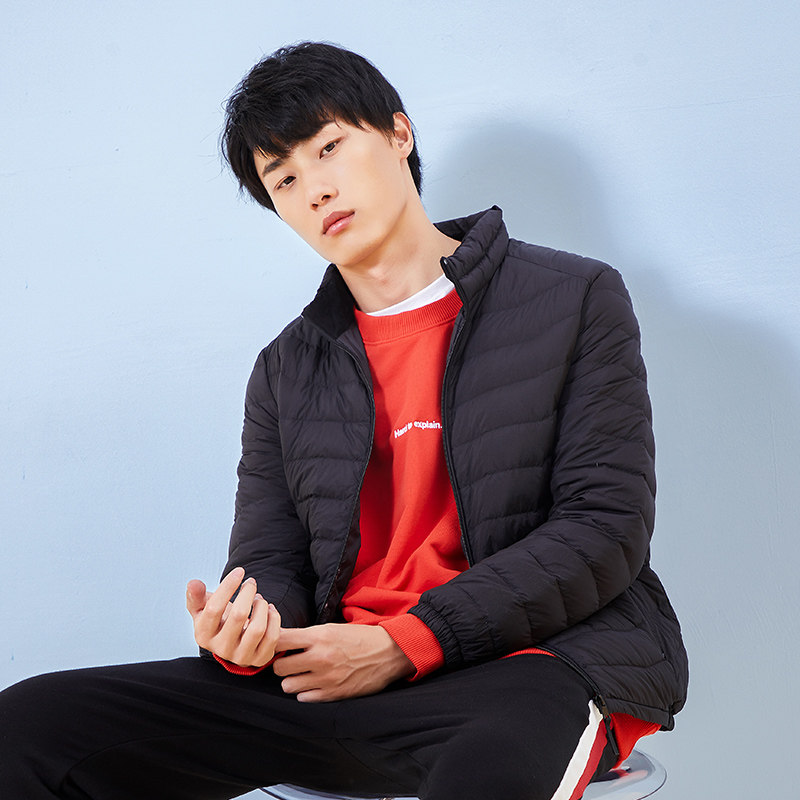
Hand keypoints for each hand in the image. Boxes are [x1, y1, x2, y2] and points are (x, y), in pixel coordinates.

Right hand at [186, 567, 280, 667]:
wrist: (234, 641)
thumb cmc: (218, 621)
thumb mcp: (203, 608)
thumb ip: (196, 596)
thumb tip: (193, 583)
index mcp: (203, 634)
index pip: (214, 608)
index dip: (228, 586)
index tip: (239, 571)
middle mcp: (221, 648)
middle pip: (238, 615)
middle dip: (248, 592)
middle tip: (251, 583)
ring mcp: (241, 656)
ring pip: (257, 628)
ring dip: (262, 606)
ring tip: (259, 599)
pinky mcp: (259, 659)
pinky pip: (272, 637)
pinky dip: (274, 618)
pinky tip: (269, 609)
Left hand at [273, 623, 413, 701]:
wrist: (388, 653)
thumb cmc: (359, 638)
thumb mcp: (332, 628)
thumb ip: (307, 636)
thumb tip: (280, 640)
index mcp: (319, 636)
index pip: (280, 640)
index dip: (272, 643)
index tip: (274, 645)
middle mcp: (320, 658)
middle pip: (279, 667)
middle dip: (281, 664)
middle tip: (289, 661)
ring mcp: (326, 679)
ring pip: (288, 686)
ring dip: (292, 680)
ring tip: (302, 673)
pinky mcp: (333, 694)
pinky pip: (303, 698)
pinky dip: (305, 691)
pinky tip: (314, 683)